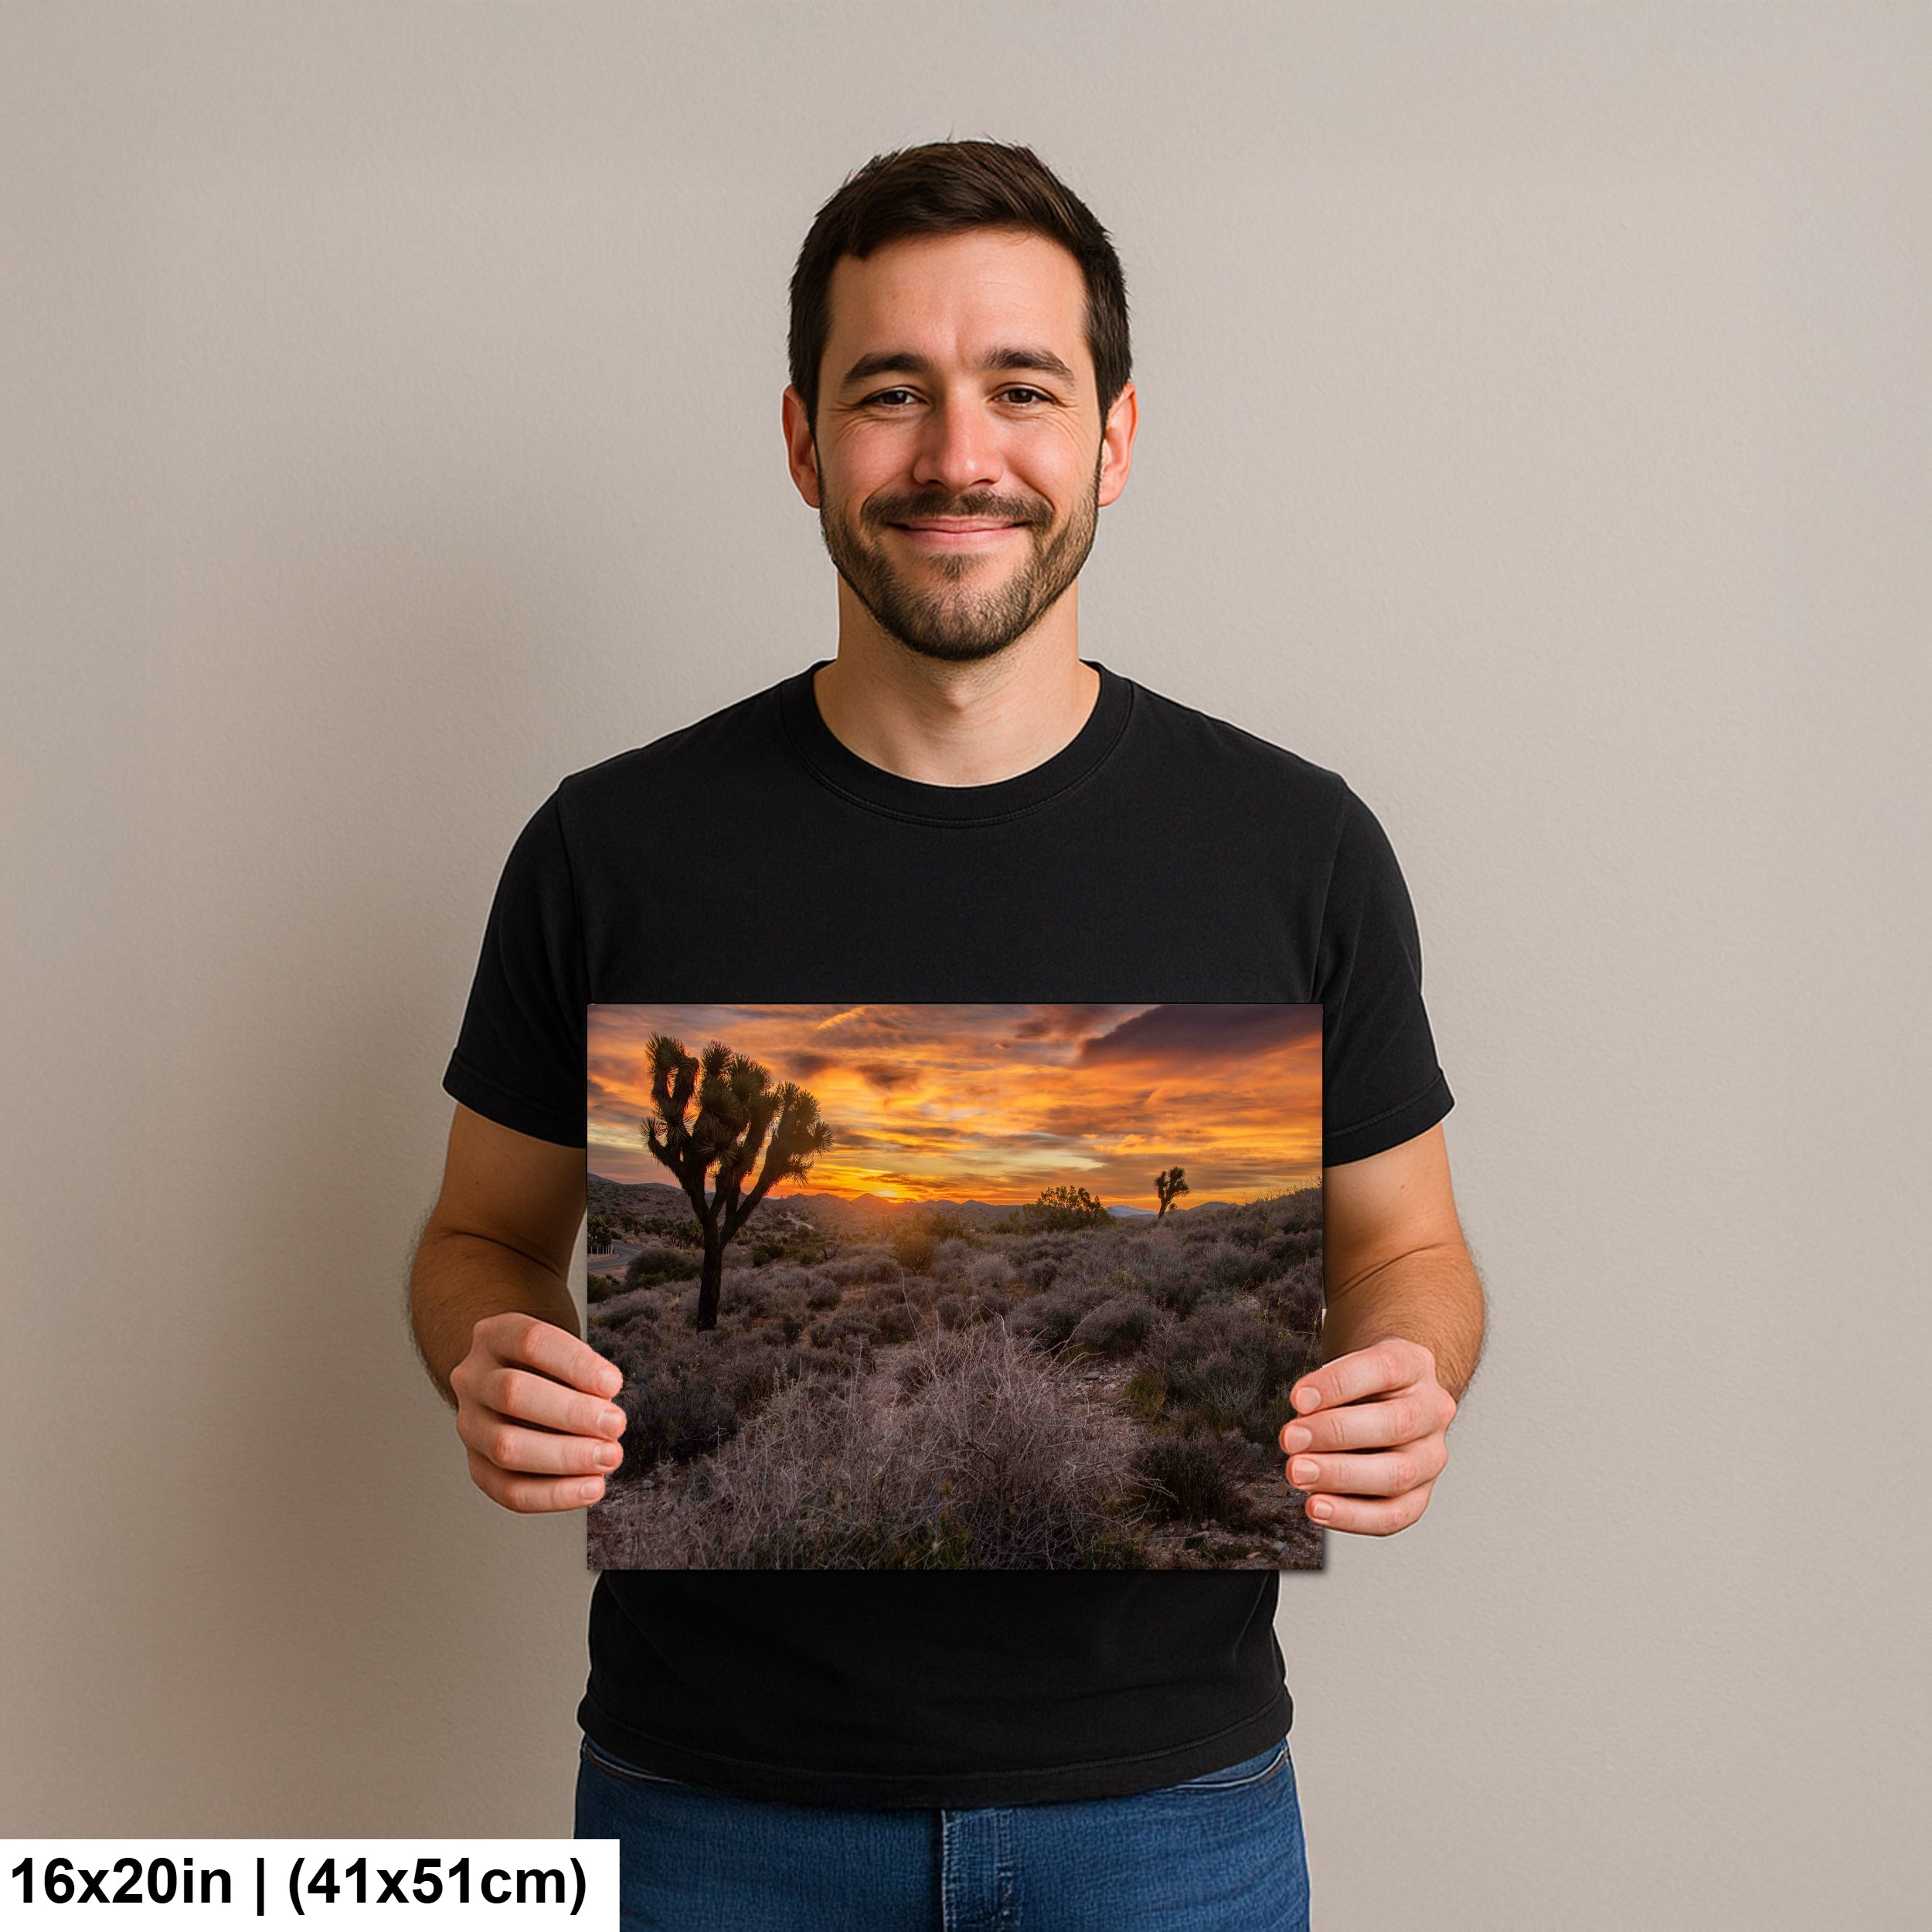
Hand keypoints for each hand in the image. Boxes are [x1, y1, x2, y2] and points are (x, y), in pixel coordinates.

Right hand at [450, 1311, 627, 1513]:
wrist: (509, 1378)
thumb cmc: (548, 1364)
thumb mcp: (561, 1349)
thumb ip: (582, 1372)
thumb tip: (606, 1406)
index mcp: (495, 1336)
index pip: (531, 1342)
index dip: (575, 1364)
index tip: (614, 1384)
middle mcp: (473, 1378)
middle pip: (513, 1393)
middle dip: (572, 1414)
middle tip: (616, 1425)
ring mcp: (469, 1424)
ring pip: (505, 1446)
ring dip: (565, 1457)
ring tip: (609, 1457)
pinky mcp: (477, 1464)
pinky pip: (508, 1490)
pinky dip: (554, 1495)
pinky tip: (591, 1488)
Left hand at [1278, 1338, 1456, 1535]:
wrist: (1391, 1400)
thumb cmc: (1361, 1383)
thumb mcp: (1348, 1365)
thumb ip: (1328, 1388)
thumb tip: (1303, 1419)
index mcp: (1415, 1365)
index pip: (1383, 1369)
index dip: (1338, 1384)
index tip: (1298, 1399)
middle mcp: (1432, 1410)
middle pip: (1396, 1424)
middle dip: (1335, 1433)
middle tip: (1291, 1439)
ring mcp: (1432, 1455)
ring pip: (1398, 1474)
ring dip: (1340, 1476)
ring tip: (1299, 1473)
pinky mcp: (1421, 1493)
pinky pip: (1394, 1514)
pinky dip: (1352, 1516)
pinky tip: (1318, 1507)